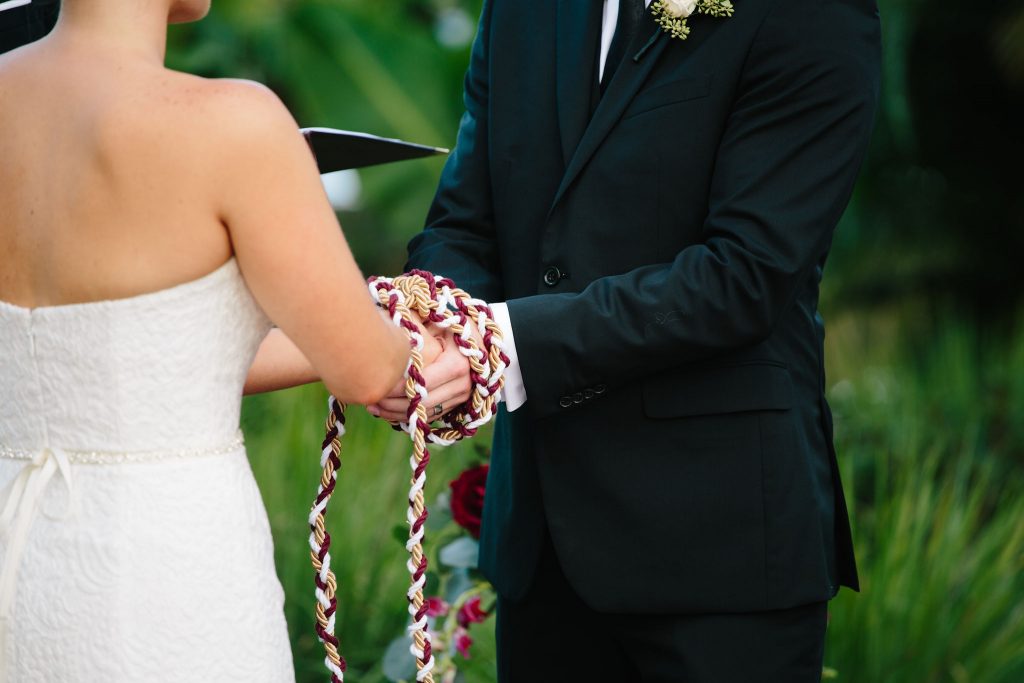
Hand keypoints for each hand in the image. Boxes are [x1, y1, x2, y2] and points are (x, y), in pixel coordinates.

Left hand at [367, 319, 481, 421]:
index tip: (376, 385)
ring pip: (425, 413)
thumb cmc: (454, 326)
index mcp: (457, 365)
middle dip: (393, 405)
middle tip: (369, 400)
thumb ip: (416, 326)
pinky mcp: (457, 404)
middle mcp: (462, 384)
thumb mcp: (437, 322)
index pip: (421, 384)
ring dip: (397, 414)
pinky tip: (388, 411)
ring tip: (373, 407)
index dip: (397, 388)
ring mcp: (461, 397)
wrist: (480, 340)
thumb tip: (387, 329)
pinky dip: (409, 415)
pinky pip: (430, 416)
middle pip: (422, 403)